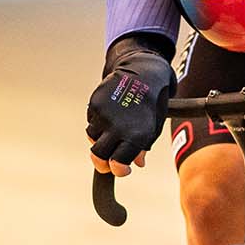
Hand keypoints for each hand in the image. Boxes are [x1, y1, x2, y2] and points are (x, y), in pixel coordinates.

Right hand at [87, 40, 173, 177]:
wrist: (144, 73)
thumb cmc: (152, 103)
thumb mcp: (153, 127)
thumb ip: (143, 147)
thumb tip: (137, 163)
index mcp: (135, 136)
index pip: (118, 164)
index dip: (118, 170)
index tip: (121, 170)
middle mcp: (117, 127)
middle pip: (99, 155)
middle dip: (101, 164)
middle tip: (106, 165)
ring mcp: (103, 115)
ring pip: (92, 139)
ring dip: (100, 141)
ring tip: (112, 133)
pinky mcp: (95, 104)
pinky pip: (91, 122)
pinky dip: (97, 125)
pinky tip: (109, 117)